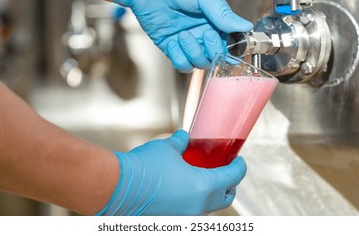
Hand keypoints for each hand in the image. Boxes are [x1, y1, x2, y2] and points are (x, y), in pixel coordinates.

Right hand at [97, 130, 246, 215]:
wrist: (119, 187)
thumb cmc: (145, 167)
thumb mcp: (168, 148)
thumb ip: (181, 143)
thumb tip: (184, 138)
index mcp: (203, 187)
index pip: (233, 178)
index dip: (239, 167)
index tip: (239, 161)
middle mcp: (198, 206)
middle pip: (225, 198)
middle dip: (229, 184)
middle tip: (224, 171)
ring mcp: (185, 216)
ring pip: (207, 206)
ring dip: (210, 193)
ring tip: (201, 178)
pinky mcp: (172, 219)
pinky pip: (191, 210)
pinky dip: (193, 200)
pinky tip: (183, 188)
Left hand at [114, 0, 252, 72]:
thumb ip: (223, 14)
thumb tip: (245, 26)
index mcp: (214, 20)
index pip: (229, 42)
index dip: (231, 47)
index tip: (229, 44)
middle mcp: (202, 32)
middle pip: (215, 56)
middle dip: (212, 50)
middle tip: (205, 34)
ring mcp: (187, 41)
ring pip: (199, 62)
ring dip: (194, 53)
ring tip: (183, 35)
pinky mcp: (170, 46)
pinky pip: (181, 63)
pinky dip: (179, 57)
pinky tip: (174, 41)